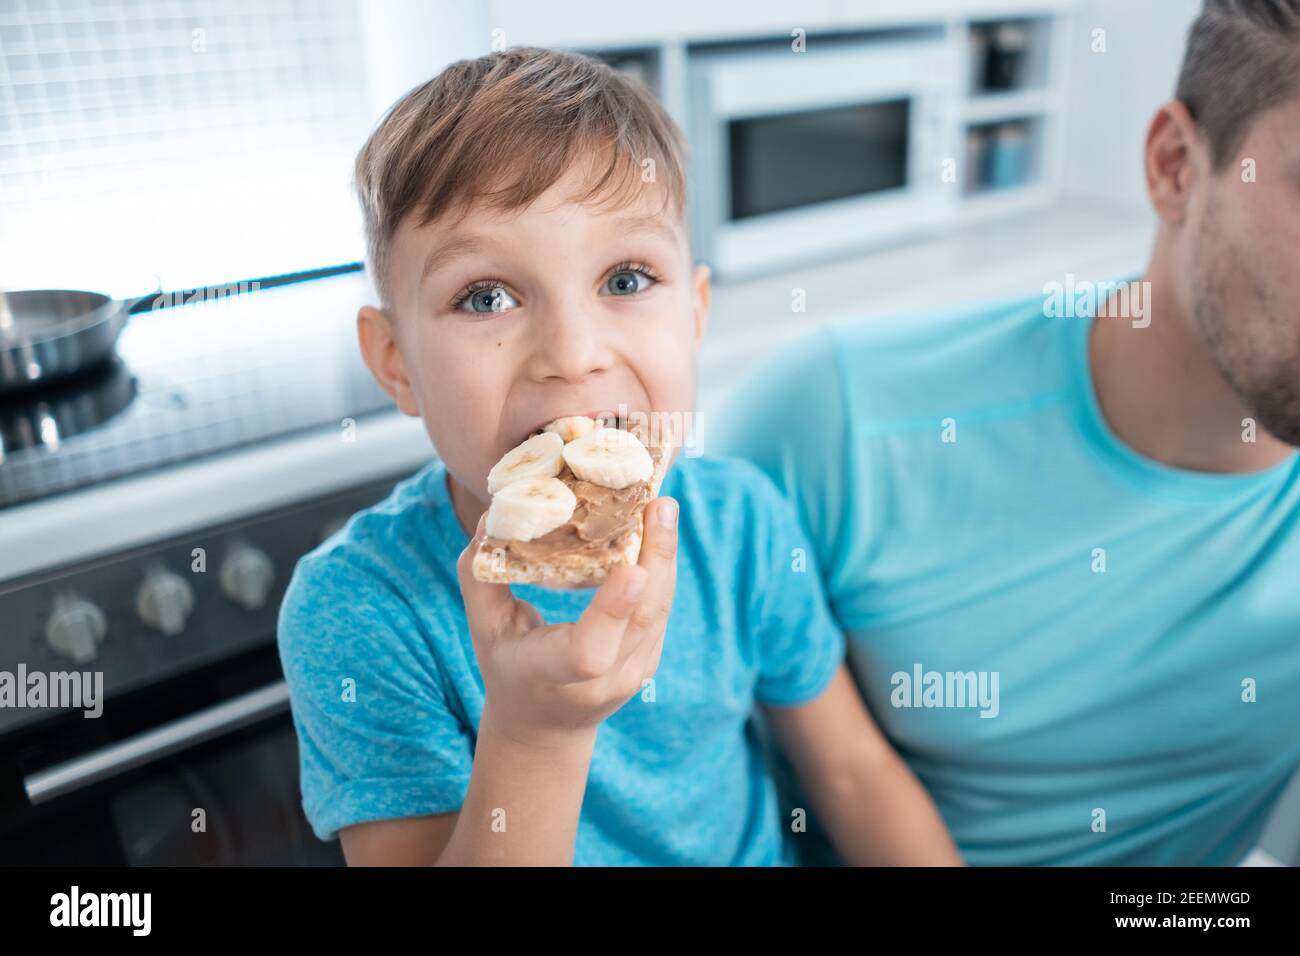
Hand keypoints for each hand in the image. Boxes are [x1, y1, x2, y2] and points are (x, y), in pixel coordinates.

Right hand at [456, 496, 678, 749]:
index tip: (632, 569)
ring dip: (665, 555)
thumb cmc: (507, 666)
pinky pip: (661, 609)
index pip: (589, 651)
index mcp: (553, 675)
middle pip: (641, 620)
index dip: (613, 610)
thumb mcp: (482, 628)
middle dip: (656, 558)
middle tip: (659, 504)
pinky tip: (658, 529)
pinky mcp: (651, 660)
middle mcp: (602, 681)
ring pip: (660, 610)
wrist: (545, 725)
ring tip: (662, 506)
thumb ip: (480, 576)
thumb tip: (496, 514)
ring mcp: (633, 674)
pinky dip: (662, 567)